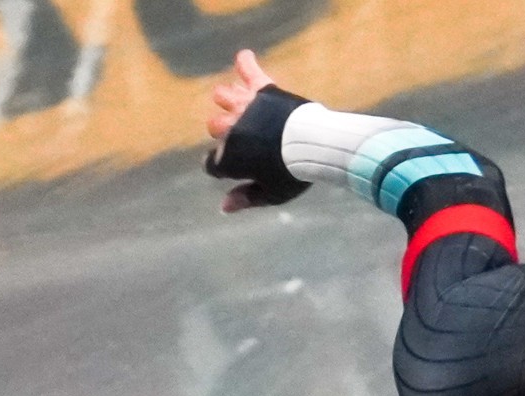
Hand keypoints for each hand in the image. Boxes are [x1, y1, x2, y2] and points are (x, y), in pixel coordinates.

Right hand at [208, 49, 278, 210]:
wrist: (312, 146)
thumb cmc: (292, 175)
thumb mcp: (271, 194)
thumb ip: (246, 199)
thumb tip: (224, 207)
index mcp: (229, 157)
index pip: (212, 163)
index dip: (222, 168)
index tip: (235, 169)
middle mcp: (230, 128)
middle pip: (214, 126)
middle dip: (223, 133)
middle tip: (243, 138)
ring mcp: (245, 106)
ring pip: (223, 96)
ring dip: (228, 102)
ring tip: (240, 106)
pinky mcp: (263, 89)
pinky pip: (249, 70)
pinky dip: (245, 63)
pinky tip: (244, 58)